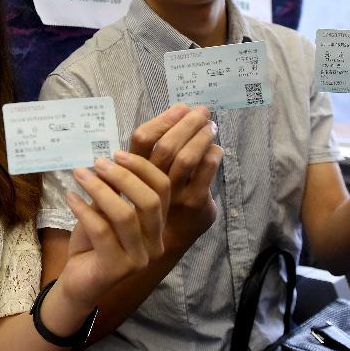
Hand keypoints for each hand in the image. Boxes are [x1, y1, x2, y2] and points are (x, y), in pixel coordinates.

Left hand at [56, 152, 169, 309]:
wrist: (78, 281)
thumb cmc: (94, 242)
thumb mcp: (105, 211)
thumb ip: (113, 190)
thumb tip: (108, 159)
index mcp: (158, 225)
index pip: (163, 189)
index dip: (143, 167)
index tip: (117, 153)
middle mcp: (155, 243)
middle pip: (151, 201)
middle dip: (124, 177)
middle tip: (99, 162)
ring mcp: (139, 259)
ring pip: (125, 216)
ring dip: (100, 189)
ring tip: (80, 174)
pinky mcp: (117, 269)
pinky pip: (101, 231)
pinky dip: (83, 209)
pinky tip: (70, 196)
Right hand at [129, 104, 223, 250]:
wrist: (159, 243)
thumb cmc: (150, 201)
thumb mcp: (138, 176)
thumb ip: (150, 153)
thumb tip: (179, 117)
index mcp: (133, 169)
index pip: (143, 138)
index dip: (163, 119)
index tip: (181, 107)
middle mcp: (151, 181)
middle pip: (168, 145)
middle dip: (188, 123)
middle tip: (202, 111)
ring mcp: (174, 194)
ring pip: (187, 158)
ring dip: (202, 136)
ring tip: (211, 126)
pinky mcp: (195, 204)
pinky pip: (206, 172)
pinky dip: (213, 154)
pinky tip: (216, 150)